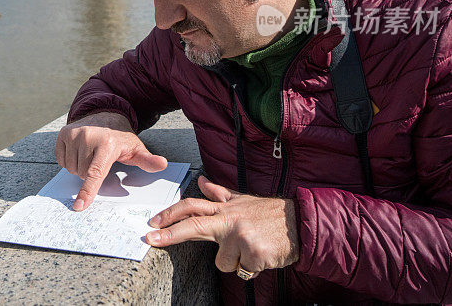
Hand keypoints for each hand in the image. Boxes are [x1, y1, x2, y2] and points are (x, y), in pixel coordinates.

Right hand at [55, 112, 167, 210]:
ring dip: (79, 168)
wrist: (105, 115)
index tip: (79, 206)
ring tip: (90, 156)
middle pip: (82, 174)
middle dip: (90, 174)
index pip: (95, 173)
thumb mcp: (136, 149)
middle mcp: (88, 136)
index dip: (87, 191)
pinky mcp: (63, 133)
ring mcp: (74, 133)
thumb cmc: (120, 137)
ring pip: (70, 168)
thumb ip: (148, 160)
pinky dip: (69, 160)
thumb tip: (162, 164)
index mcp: (107, 143)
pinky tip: (80, 151)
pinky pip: (61, 159)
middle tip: (99, 162)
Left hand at [145, 176, 298, 276]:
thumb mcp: (242, 200)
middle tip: (151, 240)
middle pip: (194, 226)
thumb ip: (219, 194)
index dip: (171, 213)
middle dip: (170, 234)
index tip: (154, 221)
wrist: (301, 225)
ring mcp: (240, 237)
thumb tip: (201, 181)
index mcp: (225, 208)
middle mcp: (230, 220)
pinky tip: (262, 256)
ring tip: (251, 249)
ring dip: (236, 261)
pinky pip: (241, 271)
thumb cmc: (269, 215)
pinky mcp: (253, 254)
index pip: (193, 206)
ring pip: (222, 262)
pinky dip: (251, 268)